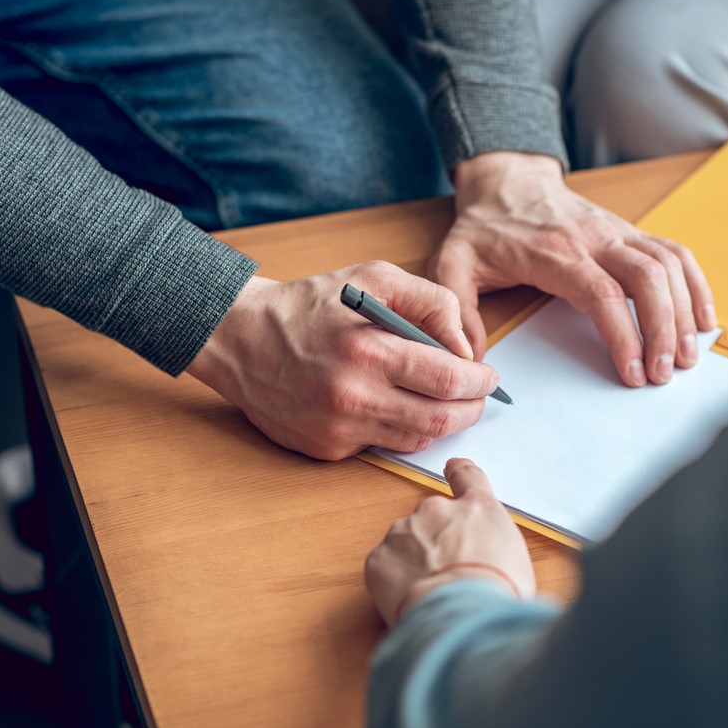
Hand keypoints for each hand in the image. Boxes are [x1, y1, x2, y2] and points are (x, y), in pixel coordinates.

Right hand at [186, 261, 501, 460]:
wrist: (239, 338)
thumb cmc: (308, 304)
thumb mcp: (373, 278)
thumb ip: (430, 302)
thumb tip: (466, 347)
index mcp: (369, 351)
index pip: (449, 381)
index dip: (480, 382)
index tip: (488, 376)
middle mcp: (354, 397)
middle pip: (441, 420)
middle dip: (471, 409)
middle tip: (478, 396)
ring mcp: (339, 429)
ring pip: (416, 438)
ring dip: (440, 421)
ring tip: (440, 398)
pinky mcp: (326, 449)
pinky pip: (382, 446)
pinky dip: (399, 428)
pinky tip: (392, 404)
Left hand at [365, 458, 535, 624]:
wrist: (462, 619)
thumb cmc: (498, 596)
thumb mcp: (518, 564)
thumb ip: (496, 549)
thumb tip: (491, 563)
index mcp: (478, 509)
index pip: (467, 477)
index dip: (459, 473)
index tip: (453, 469)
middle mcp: (437, 511)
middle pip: (433, 519)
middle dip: (437, 541)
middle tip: (449, 575)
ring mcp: (404, 532)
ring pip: (406, 543)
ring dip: (414, 562)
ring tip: (432, 594)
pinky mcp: (379, 558)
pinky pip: (385, 567)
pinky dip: (394, 582)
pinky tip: (411, 601)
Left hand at [434, 151, 715, 386]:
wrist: (507, 178)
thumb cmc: (484, 226)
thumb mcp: (452, 262)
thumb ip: (456, 310)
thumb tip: (470, 357)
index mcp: (554, 252)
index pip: (601, 293)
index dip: (623, 334)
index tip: (632, 371)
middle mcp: (594, 238)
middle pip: (646, 279)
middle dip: (663, 329)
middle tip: (665, 373)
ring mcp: (617, 232)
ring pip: (667, 266)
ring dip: (684, 312)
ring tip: (686, 356)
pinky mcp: (630, 232)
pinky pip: (674, 254)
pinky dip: (696, 285)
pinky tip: (703, 319)